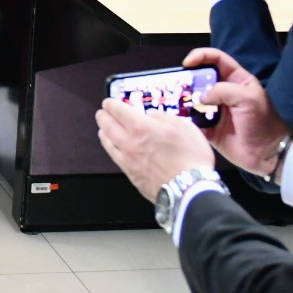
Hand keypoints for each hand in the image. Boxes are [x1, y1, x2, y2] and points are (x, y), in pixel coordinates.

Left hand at [96, 98, 214, 201]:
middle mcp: (128, 141)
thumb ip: (164, 117)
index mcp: (140, 126)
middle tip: (102, 113)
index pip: (118, 110)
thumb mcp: (184, 127)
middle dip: (103, 116)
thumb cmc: (191, 157)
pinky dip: (109, 148)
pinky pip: (114, 157)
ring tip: (102, 129)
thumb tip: (150, 114)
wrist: (189, 190)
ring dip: (103, 132)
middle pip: (108, 125)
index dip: (111, 104)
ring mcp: (127, 159)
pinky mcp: (130, 174)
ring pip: (108, 142)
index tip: (108, 102)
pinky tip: (112, 148)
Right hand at [184, 47, 291, 179]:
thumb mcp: (249, 99)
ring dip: (183, 99)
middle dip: (187, 79)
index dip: (201, 56)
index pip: (216, 59)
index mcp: (236, 80)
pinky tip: (177, 117)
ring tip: (172, 101)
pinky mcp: (207, 126)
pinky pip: (191, 119)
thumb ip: (223, 91)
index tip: (187, 64)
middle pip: (199, 77)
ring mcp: (214, 109)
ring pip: (192, 98)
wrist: (266, 155)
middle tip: (176, 85)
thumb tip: (200, 98)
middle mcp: (223, 92)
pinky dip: (184, 118)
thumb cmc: (262, 123)